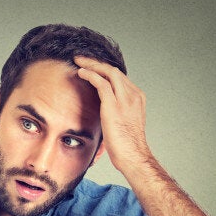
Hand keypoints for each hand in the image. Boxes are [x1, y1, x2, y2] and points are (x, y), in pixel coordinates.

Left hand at [75, 56, 151, 175]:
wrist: (133, 156)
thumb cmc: (127, 145)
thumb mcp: (124, 122)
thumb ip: (117, 111)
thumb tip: (103, 110)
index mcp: (137, 98)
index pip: (119, 77)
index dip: (104, 70)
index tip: (92, 67)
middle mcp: (133, 95)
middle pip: (113, 70)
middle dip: (96, 63)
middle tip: (81, 59)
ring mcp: (125, 99)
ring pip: (107, 72)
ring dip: (91, 65)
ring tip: (78, 61)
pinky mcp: (113, 105)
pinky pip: (101, 83)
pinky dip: (90, 75)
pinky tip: (81, 73)